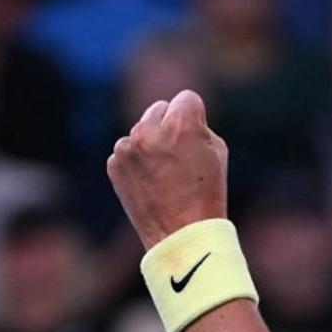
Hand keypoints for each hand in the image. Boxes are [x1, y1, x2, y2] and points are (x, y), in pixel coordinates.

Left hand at [107, 90, 228, 249]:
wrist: (181, 234)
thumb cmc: (207, 192)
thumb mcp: (217, 151)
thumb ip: (196, 125)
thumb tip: (176, 117)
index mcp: (180, 124)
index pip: (186, 98)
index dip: (195, 117)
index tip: (196, 135)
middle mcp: (149, 130)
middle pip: (160, 108)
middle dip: (169, 124)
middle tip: (180, 153)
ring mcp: (127, 147)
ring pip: (141, 130)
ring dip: (151, 142)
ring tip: (165, 172)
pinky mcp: (114, 163)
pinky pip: (127, 150)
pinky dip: (137, 161)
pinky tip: (151, 181)